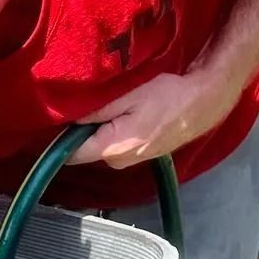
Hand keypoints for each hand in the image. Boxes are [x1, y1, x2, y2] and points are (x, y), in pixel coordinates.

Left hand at [69, 71, 237, 169]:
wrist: (203, 103)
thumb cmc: (168, 96)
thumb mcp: (128, 96)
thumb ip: (96, 111)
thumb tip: (68, 119)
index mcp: (114, 148)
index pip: (72, 154)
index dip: (60, 140)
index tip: (55, 122)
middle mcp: (119, 161)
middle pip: (85, 150)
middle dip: (81, 130)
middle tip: (86, 103)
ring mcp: (130, 160)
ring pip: (101, 145)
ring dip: (99, 129)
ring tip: (108, 105)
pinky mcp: (138, 155)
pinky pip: (115, 144)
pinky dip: (114, 131)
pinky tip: (124, 113)